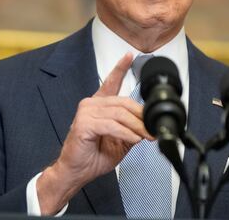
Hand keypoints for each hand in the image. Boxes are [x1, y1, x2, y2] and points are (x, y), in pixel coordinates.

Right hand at [36, 53, 151, 214]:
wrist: (75, 172)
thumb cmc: (93, 156)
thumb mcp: (119, 141)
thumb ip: (131, 130)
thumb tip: (148, 126)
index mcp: (99, 105)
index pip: (110, 82)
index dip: (120, 68)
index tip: (129, 56)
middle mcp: (91, 104)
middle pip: (123, 103)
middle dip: (141, 117)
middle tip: (153, 129)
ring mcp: (86, 113)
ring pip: (120, 115)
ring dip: (137, 127)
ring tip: (146, 136)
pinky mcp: (84, 124)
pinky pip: (112, 126)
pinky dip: (126, 133)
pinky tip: (134, 139)